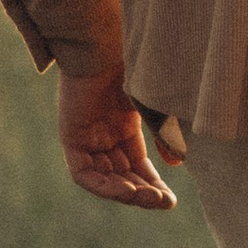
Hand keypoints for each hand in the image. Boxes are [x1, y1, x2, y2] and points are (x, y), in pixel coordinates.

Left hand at [57, 67, 176, 210]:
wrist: (106, 44)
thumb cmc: (134, 67)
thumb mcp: (154, 106)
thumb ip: (164, 135)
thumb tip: (176, 163)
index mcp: (123, 125)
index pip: (137, 165)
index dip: (153, 184)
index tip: (170, 201)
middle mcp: (103, 134)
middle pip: (122, 175)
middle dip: (143, 192)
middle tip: (163, 203)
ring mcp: (86, 137)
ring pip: (104, 178)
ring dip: (126, 192)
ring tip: (148, 198)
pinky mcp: (70, 137)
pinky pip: (84, 174)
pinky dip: (104, 185)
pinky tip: (126, 191)